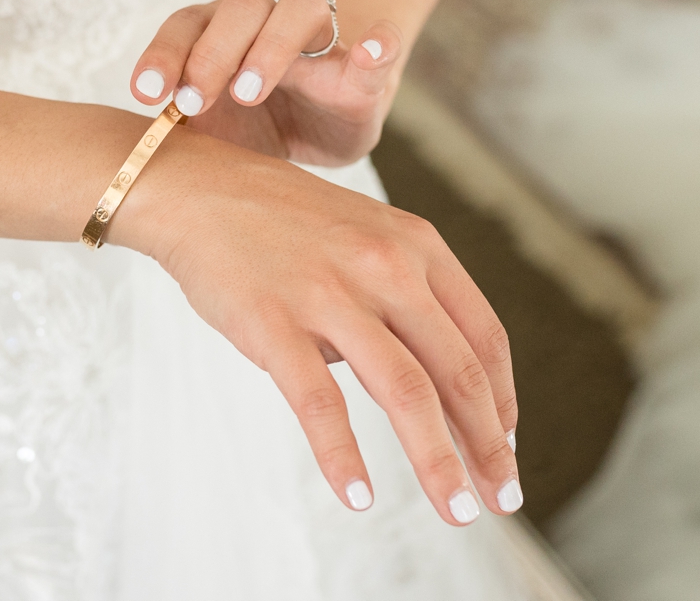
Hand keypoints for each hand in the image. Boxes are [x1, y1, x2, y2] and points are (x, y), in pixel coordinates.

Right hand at [112, 131, 521, 523]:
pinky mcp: (274, 323)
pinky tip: (357, 495)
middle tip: (500, 498)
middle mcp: (384, 267)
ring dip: (437, 462)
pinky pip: (319, 403)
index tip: (504, 444)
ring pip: (406, 392)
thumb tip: (432, 380)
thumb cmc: (278, 220)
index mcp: (416, 246)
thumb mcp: (364, 233)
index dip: (503, 400)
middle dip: (486, 446)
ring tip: (455, 510)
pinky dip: (342, 457)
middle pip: (457, 372)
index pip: (482, 336)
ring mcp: (330, 293)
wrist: (195, 189)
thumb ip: (405, 293)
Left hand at [129, 0, 400, 165]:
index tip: (148, 95)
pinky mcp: (363, 69)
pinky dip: (378, 44)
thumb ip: (182, 132)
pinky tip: (372, 49)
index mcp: (220, 33)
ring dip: (272, 44)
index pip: (187, 24)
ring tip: (250, 92)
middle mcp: (265, 23)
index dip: (165, 53)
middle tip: (196, 101)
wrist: (318, 130)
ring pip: (300, 6)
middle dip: (213, 51)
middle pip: (241, 7)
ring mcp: (318, 41)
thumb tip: (133, 160)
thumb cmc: (249, 129)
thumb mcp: (212, 135)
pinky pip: (378, 44)